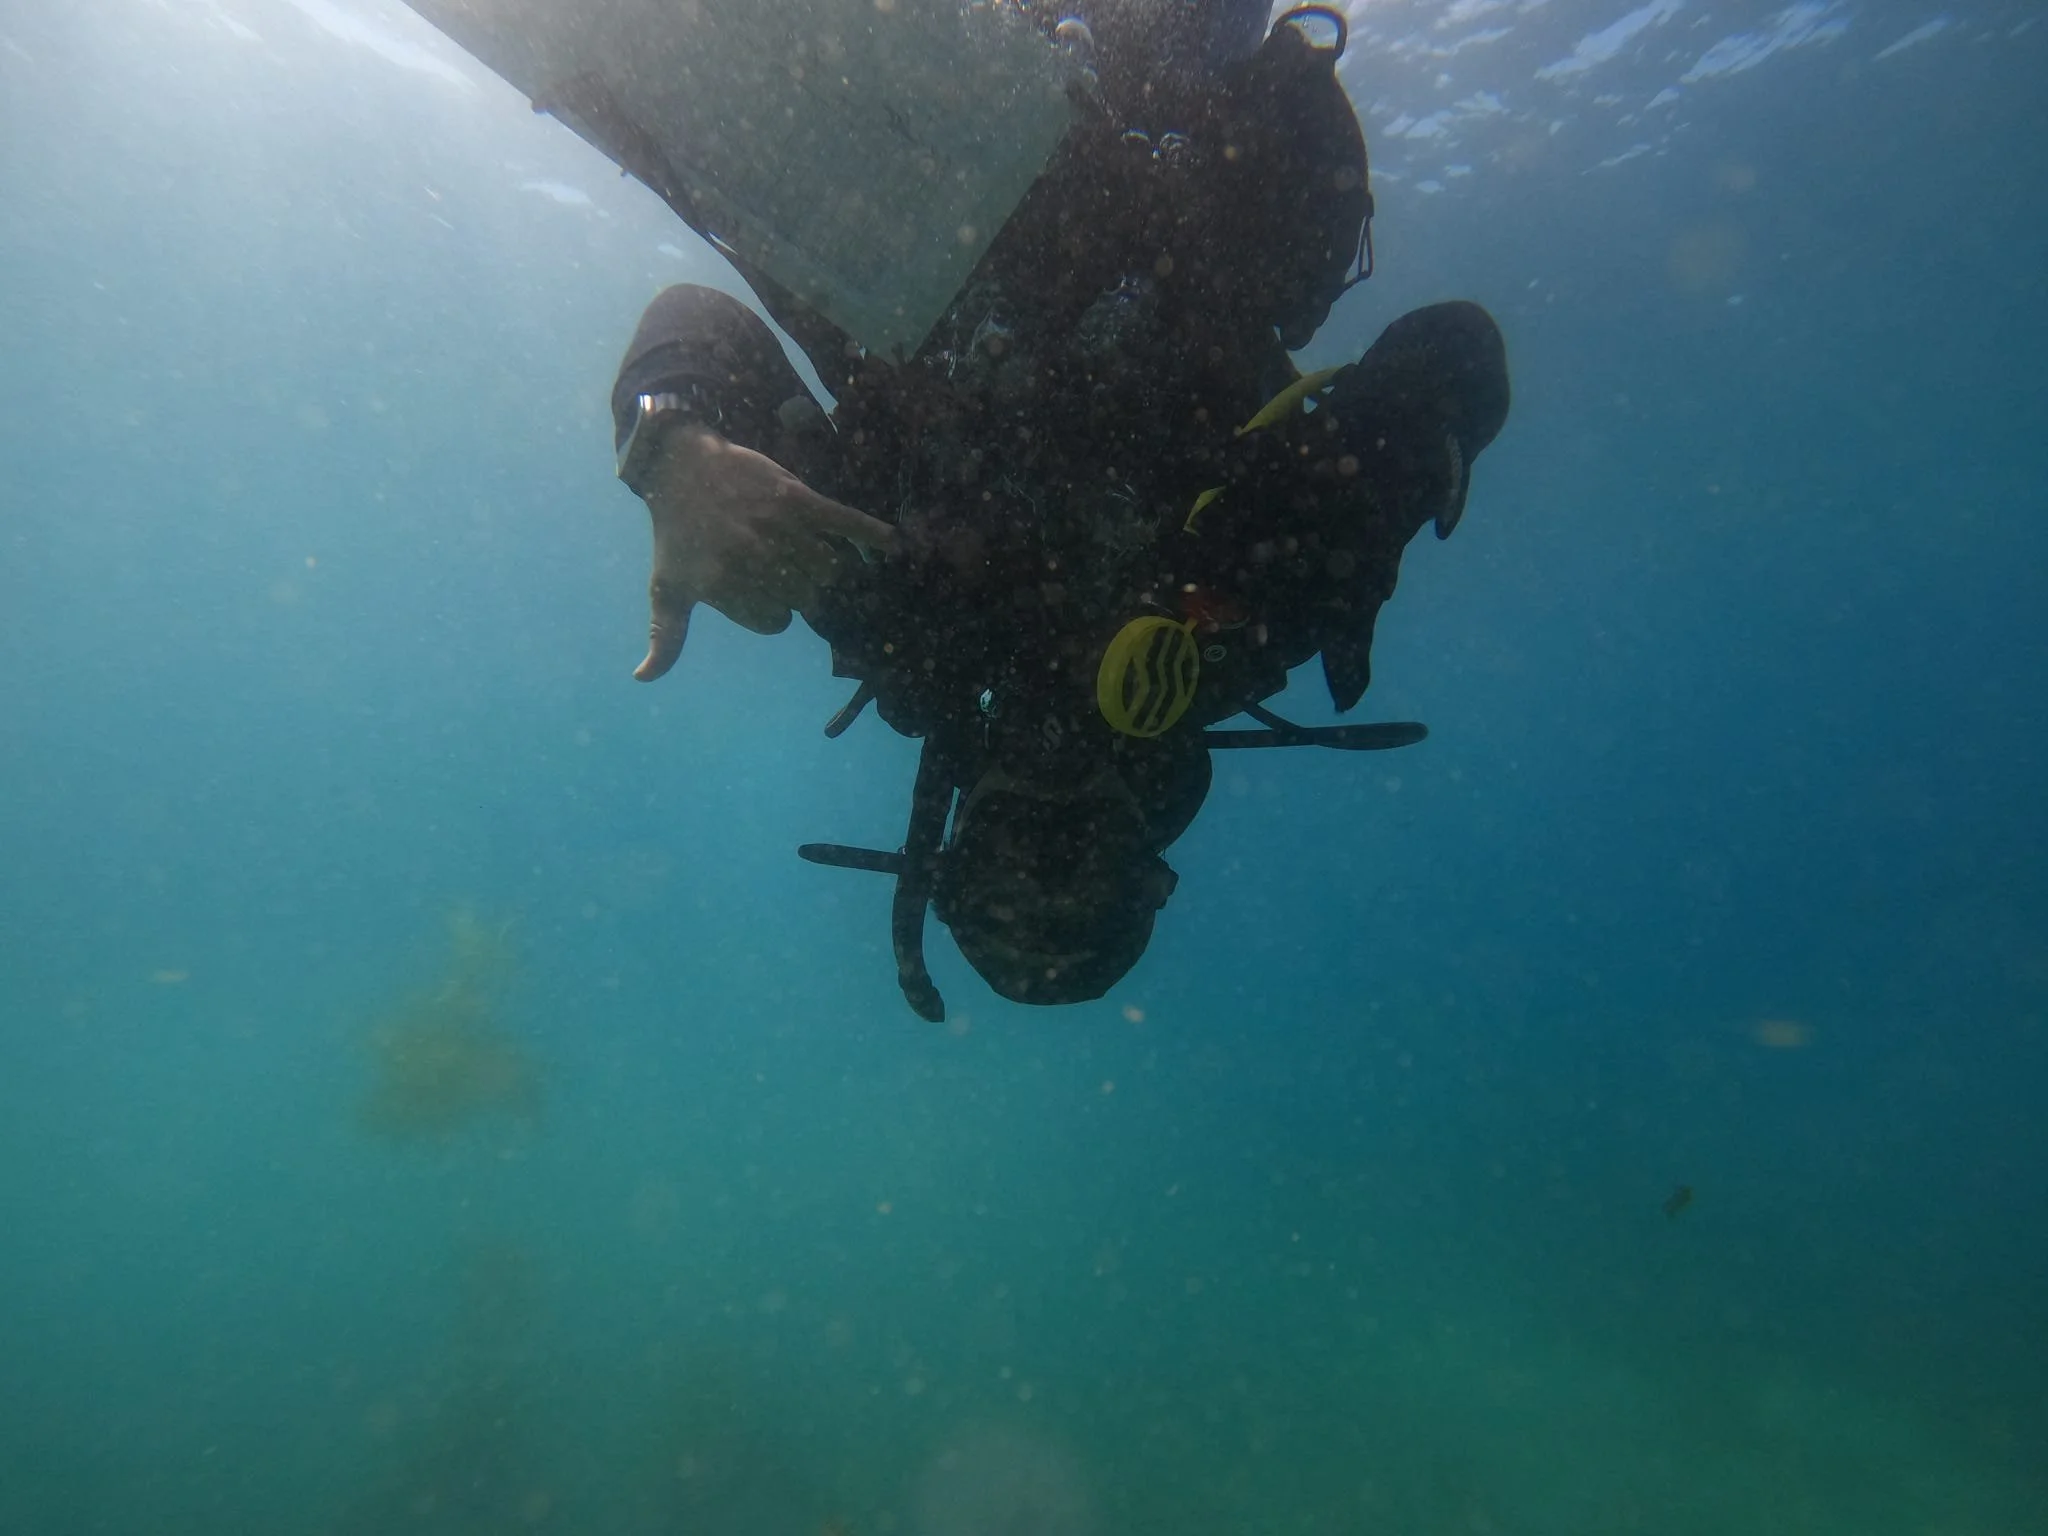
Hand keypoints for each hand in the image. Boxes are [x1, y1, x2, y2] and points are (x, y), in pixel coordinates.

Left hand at [632, 424, 894, 680]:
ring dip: (828, 570)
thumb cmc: (675, 535)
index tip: (756, 592)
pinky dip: (871, 533)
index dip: (770, 612)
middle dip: (799, 591)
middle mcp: (752, 558)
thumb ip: (666, 639)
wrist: (681, 468)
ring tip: (812, 561)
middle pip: (806, 597)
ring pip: (829, 568)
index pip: (775, 622)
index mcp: (724, 585)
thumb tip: (643, 680)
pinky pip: (843, 522)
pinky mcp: (797, 498)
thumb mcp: (665, 588)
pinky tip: (893, 545)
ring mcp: (777, 526)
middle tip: (782, 570)